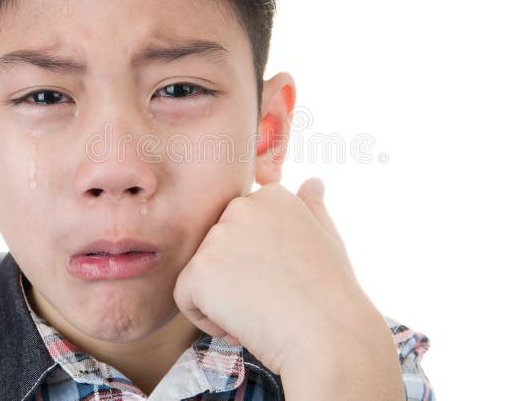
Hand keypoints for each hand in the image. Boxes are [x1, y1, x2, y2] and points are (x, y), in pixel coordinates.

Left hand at [173, 177, 371, 373]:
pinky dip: (208, 319)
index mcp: (272, 196)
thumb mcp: (327, 237)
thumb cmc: (330, 292)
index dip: (260, 261)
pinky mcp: (198, 271)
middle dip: (237, 276)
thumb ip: (312, 208)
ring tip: (261, 312)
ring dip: (223, 298)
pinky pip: (186, 298)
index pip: (243, 228)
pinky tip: (243, 324)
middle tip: (273, 298)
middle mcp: (241, 206)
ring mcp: (217, 238)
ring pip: (202, 273)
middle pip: (219, 249)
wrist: (327, 335)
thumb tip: (312, 182)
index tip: (286, 279)